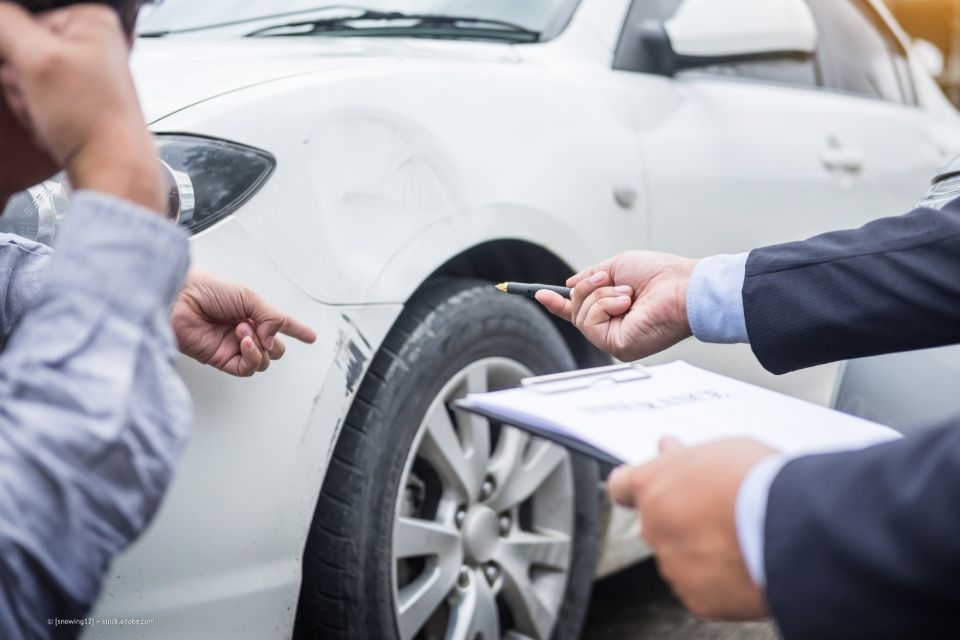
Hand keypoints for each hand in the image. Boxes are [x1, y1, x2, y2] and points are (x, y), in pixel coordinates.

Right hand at [0, 4, 163, 211]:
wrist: (110, 168)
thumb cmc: (93, 121)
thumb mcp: (37, 58)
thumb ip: (3, 23)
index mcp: (92, 21)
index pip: (20, 19)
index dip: (14, 51)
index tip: (31, 72)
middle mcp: (91, 44)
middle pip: (20, 49)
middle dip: (20, 79)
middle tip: (43, 98)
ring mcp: (83, 74)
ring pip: (22, 77)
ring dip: (25, 99)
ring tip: (51, 114)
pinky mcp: (75, 100)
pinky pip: (34, 98)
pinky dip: (35, 112)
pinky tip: (53, 124)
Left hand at [171, 270, 317, 376]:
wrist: (179, 300)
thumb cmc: (206, 289)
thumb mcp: (248, 296)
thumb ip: (270, 318)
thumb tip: (275, 339)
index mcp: (251, 311)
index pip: (280, 324)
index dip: (297, 330)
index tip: (311, 337)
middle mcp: (244, 330)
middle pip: (275, 348)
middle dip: (274, 341)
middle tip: (260, 329)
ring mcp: (233, 346)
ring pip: (263, 360)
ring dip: (259, 347)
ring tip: (243, 332)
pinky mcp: (221, 359)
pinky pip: (246, 368)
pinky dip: (251, 357)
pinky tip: (243, 344)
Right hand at [536, 251, 696, 361]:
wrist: (683, 287)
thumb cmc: (661, 275)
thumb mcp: (617, 266)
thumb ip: (592, 277)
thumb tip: (569, 286)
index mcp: (615, 311)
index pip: (581, 312)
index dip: (559, 303)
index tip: (541, 294)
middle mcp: (614, 328)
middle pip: (576, 310)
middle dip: (587, 289)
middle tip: (609, 280)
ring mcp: (615, 340)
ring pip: (581, 315)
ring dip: (600, 295)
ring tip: (627, 294)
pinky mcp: (617, 347)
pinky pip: (590, 323)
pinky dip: (604, 305)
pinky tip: (626, 303)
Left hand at [608, 438, 775, 619]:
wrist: (788, 528)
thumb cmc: (756, 482)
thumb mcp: (716, 451)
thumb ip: (685, 459)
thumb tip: (672, 452)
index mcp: (652, 485)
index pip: (622, 487)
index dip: (635, 489)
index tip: (646, 489)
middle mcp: (653, 526)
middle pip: (658, 523)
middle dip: (680, 518)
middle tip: (715, 511)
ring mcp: (672, 564)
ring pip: (680, 556)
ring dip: (700, 549)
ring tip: (740, 538)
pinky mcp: (695, 597)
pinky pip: (701, 587)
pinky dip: (718, 579)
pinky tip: (743, 564)